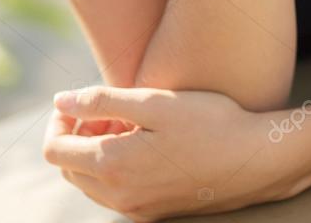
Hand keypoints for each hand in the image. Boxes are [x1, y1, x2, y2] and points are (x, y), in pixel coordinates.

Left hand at [43, 85, 295, 219]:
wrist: (255, 159)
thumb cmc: (208, 122)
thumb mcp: (154, 101)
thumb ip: (101, 101)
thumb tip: (59, 101)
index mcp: (112, 167)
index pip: (55, 151)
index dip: (60, 120)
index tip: (81, 100)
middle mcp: (119, 197)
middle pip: (69, 168)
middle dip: (77, 134)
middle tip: (108, 108)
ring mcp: (138, 208)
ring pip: (91, 182)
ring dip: (96, 151)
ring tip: (128, 121)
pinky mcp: (155, 211)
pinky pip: (116, 191)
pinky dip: (116, 165)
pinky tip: (145, 141)